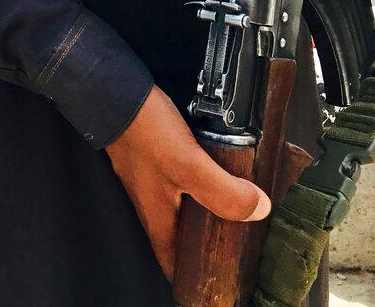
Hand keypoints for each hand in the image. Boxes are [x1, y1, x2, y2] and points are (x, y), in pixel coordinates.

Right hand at [104, 86, 269, 281]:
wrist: (117, 93)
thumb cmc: (144, 132)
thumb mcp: (190, 166)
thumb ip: (223, 192)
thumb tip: (258, 210)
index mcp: (157, 217)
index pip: (173, 263)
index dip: (192, 278)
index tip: (216, 282)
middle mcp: (151, 203)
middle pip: (179, 237)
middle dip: (203, 246)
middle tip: (235, 246)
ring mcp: (150, 180)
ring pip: (181, 209)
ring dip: (203, 214)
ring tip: (234, 211)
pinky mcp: (153, 158)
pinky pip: (180, 184)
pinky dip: (198, 186)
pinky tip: (215, 174)